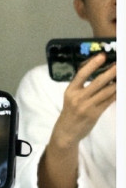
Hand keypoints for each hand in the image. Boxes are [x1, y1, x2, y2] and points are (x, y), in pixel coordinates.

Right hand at [37, 53, 115, 187]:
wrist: (67, 131)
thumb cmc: (70, 112)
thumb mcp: (71, 97)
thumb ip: (82, 88)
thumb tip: (98, 76)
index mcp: (70, 90)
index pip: (81, 74)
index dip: (92, 64)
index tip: (102, 56)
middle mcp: (78, 97)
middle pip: (96, 82)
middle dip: (109, 73)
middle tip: (118, 65)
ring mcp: (86, 106)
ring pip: (105, 92)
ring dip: (116, 83)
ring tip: (121, 76)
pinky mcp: (94, 114)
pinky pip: (107, 102)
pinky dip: (115, 94)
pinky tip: (119, 89)